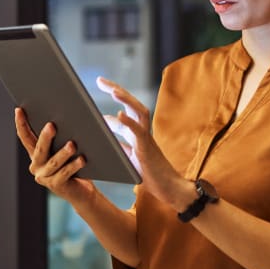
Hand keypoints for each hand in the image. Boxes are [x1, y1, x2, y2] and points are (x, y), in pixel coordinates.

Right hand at [15, 108, 94, 203]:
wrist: (82, 191)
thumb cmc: (75, 163)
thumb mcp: (67, 149)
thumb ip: (65, 135)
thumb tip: (74, 117)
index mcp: (37, 153)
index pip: (26, 137)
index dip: (21, 123)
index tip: (19, 110)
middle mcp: (37, 165)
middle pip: (40, 149)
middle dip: (46, 136)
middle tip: (52, 125)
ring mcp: (45, 177)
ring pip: (54, 162)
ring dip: (63, 152)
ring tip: (72, 145)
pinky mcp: (56, 186)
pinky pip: (65, 173)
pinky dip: (74, 165)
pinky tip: (82, 159)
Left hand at [97, 77, 189, 206]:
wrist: (169, 188)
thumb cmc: (151, 174)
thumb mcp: (129, 157)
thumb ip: (120, 144)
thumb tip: (104, 132)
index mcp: (138, 133)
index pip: (126, 108)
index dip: (115, 95)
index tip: (101, 83)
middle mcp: (143, 131)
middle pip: (132, 104)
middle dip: (117, 90)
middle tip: (100, 80)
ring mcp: (147, 139)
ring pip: (138, 112)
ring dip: (126, 99)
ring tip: (112, 90)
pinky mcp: (147, 149)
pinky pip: (139, 132)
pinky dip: (129, 122)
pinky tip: (119, 114)